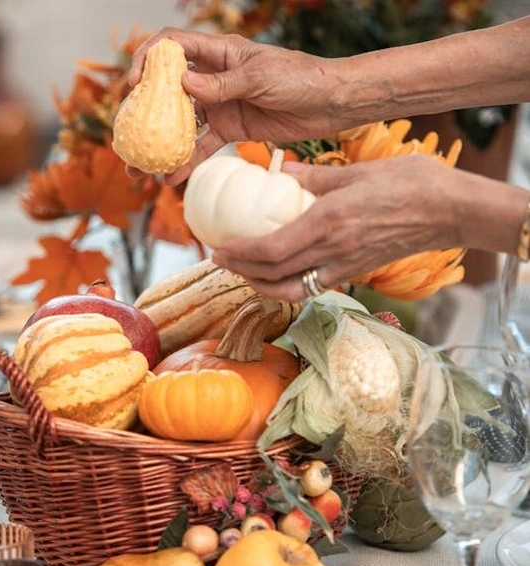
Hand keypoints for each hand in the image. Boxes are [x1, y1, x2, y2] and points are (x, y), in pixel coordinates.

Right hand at [127, 28, 339, 183]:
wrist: (329, 104)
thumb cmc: (300, 78)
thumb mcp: (260, 78)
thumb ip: (222, 84)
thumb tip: (184, 84)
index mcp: (219, 53)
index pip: (173, 47)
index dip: (148, 61)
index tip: (133, 85)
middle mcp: (213, 77)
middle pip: (168, 91)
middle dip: (144, 113)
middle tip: (125, 136)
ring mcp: (220, 105)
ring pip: (182, 124)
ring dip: (160, 145)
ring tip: (140, 167)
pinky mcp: (232, 129)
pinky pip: (203, 147)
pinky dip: (188, 162)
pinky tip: (171, 178)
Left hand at [211, 154, 461, 301]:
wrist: (452, 211)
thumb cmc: (411, 183)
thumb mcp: (358, 171)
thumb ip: (315, 175)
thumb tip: (283, 171)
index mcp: (329, 222)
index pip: (272, 249)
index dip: (241, 254)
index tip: (219, 249)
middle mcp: (333, 251)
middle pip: (275, 274)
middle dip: (241, 271)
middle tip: (219, 260)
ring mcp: (345, 266)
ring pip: (292, 289)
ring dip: (262, 284)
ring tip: (243, 271)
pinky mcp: (356, 272)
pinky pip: (313, 287)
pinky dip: (288, 285)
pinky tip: (278, 273)